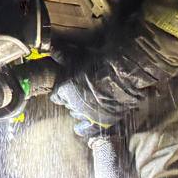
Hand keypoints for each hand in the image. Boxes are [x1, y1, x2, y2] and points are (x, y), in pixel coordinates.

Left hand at [49, 45, 170, 138]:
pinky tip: (79, 128)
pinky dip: (83, 129)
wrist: (126, 71)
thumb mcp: (79, 54)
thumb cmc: (103, 59)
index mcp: (64, 88)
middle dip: (72, 99)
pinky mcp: (102, 120)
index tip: (65, 89)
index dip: (61, 92)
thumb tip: (52, 48)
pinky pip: (88, 130)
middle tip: (81, 92)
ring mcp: (87, 113)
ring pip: (76, 114)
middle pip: (67, 105)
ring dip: (80, 110)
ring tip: (87, 103)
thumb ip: (64, 54)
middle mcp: (73, 103)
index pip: (56, 96)